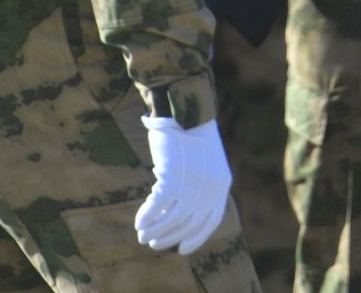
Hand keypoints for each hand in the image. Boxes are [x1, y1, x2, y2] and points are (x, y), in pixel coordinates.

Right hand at [135, 117, 231, 254]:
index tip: (183, 249)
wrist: (185, 110)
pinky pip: (157, 205)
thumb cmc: (190, 133)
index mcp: (221, 184)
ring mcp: (193, 184)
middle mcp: (211, 187)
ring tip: (143, 236)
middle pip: (189, 223)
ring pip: (172, 218)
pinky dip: (147, 216)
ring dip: (156, 229)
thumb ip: (196, 185)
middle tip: (154, 244)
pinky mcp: (173, 177)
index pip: (210, 220)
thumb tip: (169, 211)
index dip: (197, 237)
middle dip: (170, 236)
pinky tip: (138, 222)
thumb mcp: (202, 161)